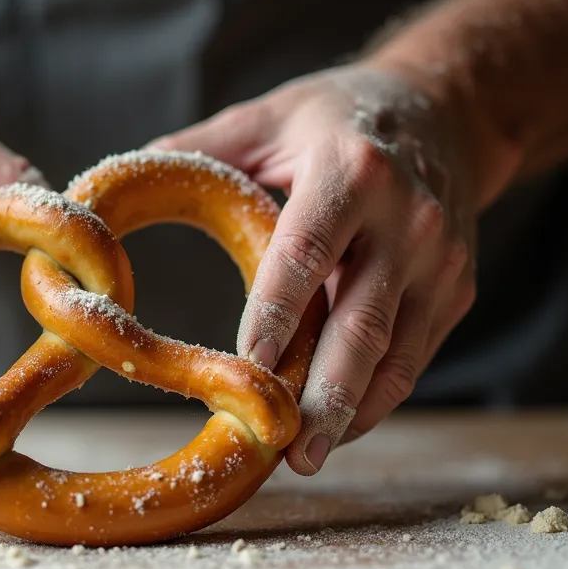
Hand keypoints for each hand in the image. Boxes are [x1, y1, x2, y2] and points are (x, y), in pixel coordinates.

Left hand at [151, 64, 479, 474]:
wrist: (446, 111)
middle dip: (326, 394)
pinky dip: (375, 399)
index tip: (249, 364)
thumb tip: (111, 192)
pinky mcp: (456, 291)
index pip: (308, 251)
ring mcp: (441, 261)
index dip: (278, 311)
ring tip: (309, 457)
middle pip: (362, 323)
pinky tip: (337, 428)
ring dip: (353, 414)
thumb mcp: (266, 117)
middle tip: (290, 449)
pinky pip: (413, 359)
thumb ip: (197, 152)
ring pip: (397, 356)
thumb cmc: (335, 119)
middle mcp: (408, 220)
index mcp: (352, 171)